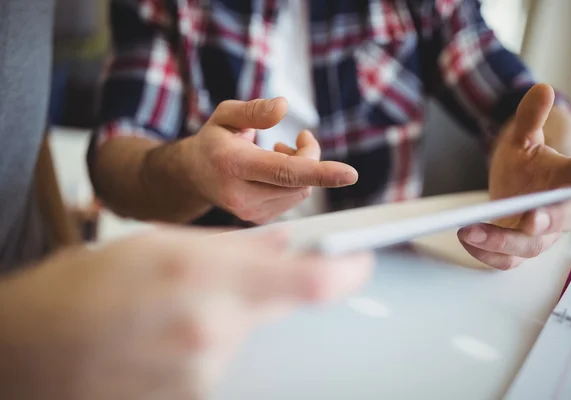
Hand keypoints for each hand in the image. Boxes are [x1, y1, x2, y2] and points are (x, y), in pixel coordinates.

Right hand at [0, 228, 372, 398]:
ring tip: (166, 315)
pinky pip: (217, 367)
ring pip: (242, 338)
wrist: (23, 356)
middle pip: (273, 308)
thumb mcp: (155, 247)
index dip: (347, 271)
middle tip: (213, 285)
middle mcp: (210, 331)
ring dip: (221, 321)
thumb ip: (230, 247)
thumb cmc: (78, 292)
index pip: (309, 280)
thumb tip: (282, 244)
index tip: (360, 262)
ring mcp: (203, 377)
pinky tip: (160, 340)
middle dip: (257, 292)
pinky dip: (202, 348)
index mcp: (202, 275)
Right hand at [179, 98, 357, 223]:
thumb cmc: (213, 142)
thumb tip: (284, 107)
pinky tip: (275, 170)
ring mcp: (250, 212)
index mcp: (232, 165)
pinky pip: (294, 199)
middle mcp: (241, 195)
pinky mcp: (260, 219)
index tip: (349, 174)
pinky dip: (295, 182)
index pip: (283, 172)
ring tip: (279, 152)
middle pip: (300, 180)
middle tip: (298, 138)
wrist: (193, 177)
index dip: (319, 171)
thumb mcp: (225, 115)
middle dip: (309, 156)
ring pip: (301, 191)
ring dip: (303, 169)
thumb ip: (254, 110)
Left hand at [458, 84, 570, 269]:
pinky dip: (487, 255)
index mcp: (566, 180)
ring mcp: (540, 236)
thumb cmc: (526, 165)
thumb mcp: (524, 138)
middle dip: (545, 220)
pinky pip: (507, 261)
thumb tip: (542, 88)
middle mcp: (559, 212)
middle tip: (530, 218)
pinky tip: (466, 240)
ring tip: (470, 230)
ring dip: (501, 241)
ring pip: (530, 246)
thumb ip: (530, 117)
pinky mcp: (519, 250)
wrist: (515, 187)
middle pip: (560, 221)